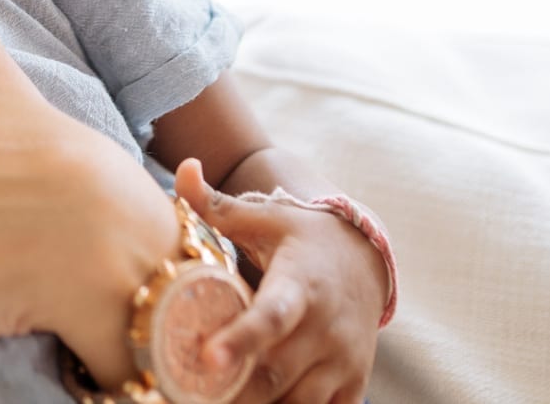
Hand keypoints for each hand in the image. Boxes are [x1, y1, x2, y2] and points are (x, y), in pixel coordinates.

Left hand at [176, 160, 386, 403]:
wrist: (366, 260)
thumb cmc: (299, 237)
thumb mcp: (263, 216)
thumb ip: (215, 204)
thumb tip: (184, 168)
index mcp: (300, 283)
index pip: (271, 316)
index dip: (241, 340)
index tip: (207, 358)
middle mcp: (327, 326)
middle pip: (275, 372)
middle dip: (232, 392)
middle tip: (187, 393)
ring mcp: (343, 359)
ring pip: (297, 403)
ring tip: (212, 401)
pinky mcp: (354, 383)